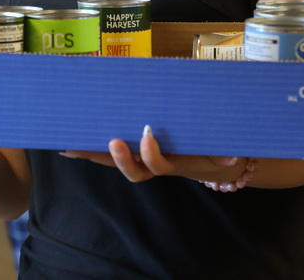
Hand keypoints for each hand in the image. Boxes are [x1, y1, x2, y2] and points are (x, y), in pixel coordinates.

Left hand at [61, 125, 244, 184]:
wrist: (213, 160)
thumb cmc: (214, 150)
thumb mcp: (221, 151)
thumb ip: (223, 153)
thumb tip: (231, 159)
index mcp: (174, 163)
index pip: (158, 165)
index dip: (150, 153)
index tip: (147, 133)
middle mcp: (155, 164)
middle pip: (132, 169)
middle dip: (118, 159)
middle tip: (110, 142)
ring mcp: (142, 159)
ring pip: (116, 163)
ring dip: (95, 156)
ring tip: (73, 148)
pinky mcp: (134, 149)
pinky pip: (112, 151)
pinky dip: (92, 150)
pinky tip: (72, 145)